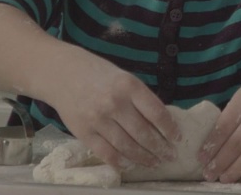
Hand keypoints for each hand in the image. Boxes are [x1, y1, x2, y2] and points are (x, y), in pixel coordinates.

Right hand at [44, 53, 179, 168]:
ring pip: (127, 146)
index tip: (177, 138)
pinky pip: (106, 153)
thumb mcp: (124, 78)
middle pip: (144, 133)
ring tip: (154, 162)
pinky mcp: (84, 133)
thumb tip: (162, 122)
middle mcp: (114, 103)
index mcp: (129, 86)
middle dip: (160, 148)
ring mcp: (98, 119)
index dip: (170, 129)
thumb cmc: (99, 75)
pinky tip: (130, 164)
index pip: (157, 113)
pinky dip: (120, 162)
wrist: (63, 74)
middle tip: (170, 156)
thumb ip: (140, 98)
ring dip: (144, 158)